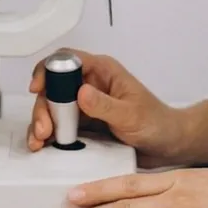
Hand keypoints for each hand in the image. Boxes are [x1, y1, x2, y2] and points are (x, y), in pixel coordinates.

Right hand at [27, 50, 189, 167]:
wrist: (168, 146)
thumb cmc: (157, 123)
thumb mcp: (131, 114)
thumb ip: (105, 105)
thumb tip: (80, 93)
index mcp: (102, 71)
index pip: (67, 60)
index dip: (48, 70)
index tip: (38, 88)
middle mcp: (89, 85)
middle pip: (54, 87)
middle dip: (43, 106)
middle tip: (44, 129)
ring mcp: (84, 106)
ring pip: (52, 108)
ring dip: (42, 123)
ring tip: (41, 142)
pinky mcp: (83, 125)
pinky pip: (59, 127)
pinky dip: (49, 136)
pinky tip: (44, 147)